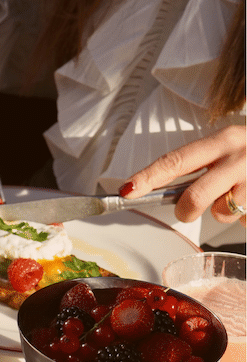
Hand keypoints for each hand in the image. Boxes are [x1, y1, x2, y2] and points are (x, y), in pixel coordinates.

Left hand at [120, 124, 246, 224]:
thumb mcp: (229, 150)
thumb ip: (201, 167)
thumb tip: (160, 189)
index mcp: (223, 141)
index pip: (176, 160)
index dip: (148, 177)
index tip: (127, 190)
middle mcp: (239, 156)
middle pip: (195, 195)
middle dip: (186, 209)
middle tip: (187, 211)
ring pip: (222, 213)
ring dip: (226, 212)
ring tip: (242, 195)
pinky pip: (244, 220)